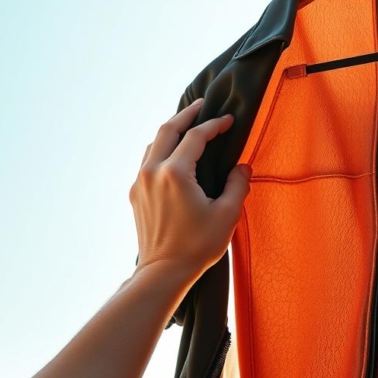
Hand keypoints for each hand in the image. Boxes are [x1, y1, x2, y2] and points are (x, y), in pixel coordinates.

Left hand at [129, 98, 250, 278]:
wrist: (163, 273)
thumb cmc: (197, 246)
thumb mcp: (227, 215)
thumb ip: (237, 185)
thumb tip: (242, 167)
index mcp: (176, 173)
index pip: (196, 136)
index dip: (215, 125)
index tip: (229, 120)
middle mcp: (153, 172)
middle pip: (167, 130)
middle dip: (186, 114)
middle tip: (201, 105)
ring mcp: (140, 182)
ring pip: (154, 144)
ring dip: (171, 130)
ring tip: (187, 126)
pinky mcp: (135, 195)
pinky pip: (147, 161)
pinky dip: (161, 149)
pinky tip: (173, 155)